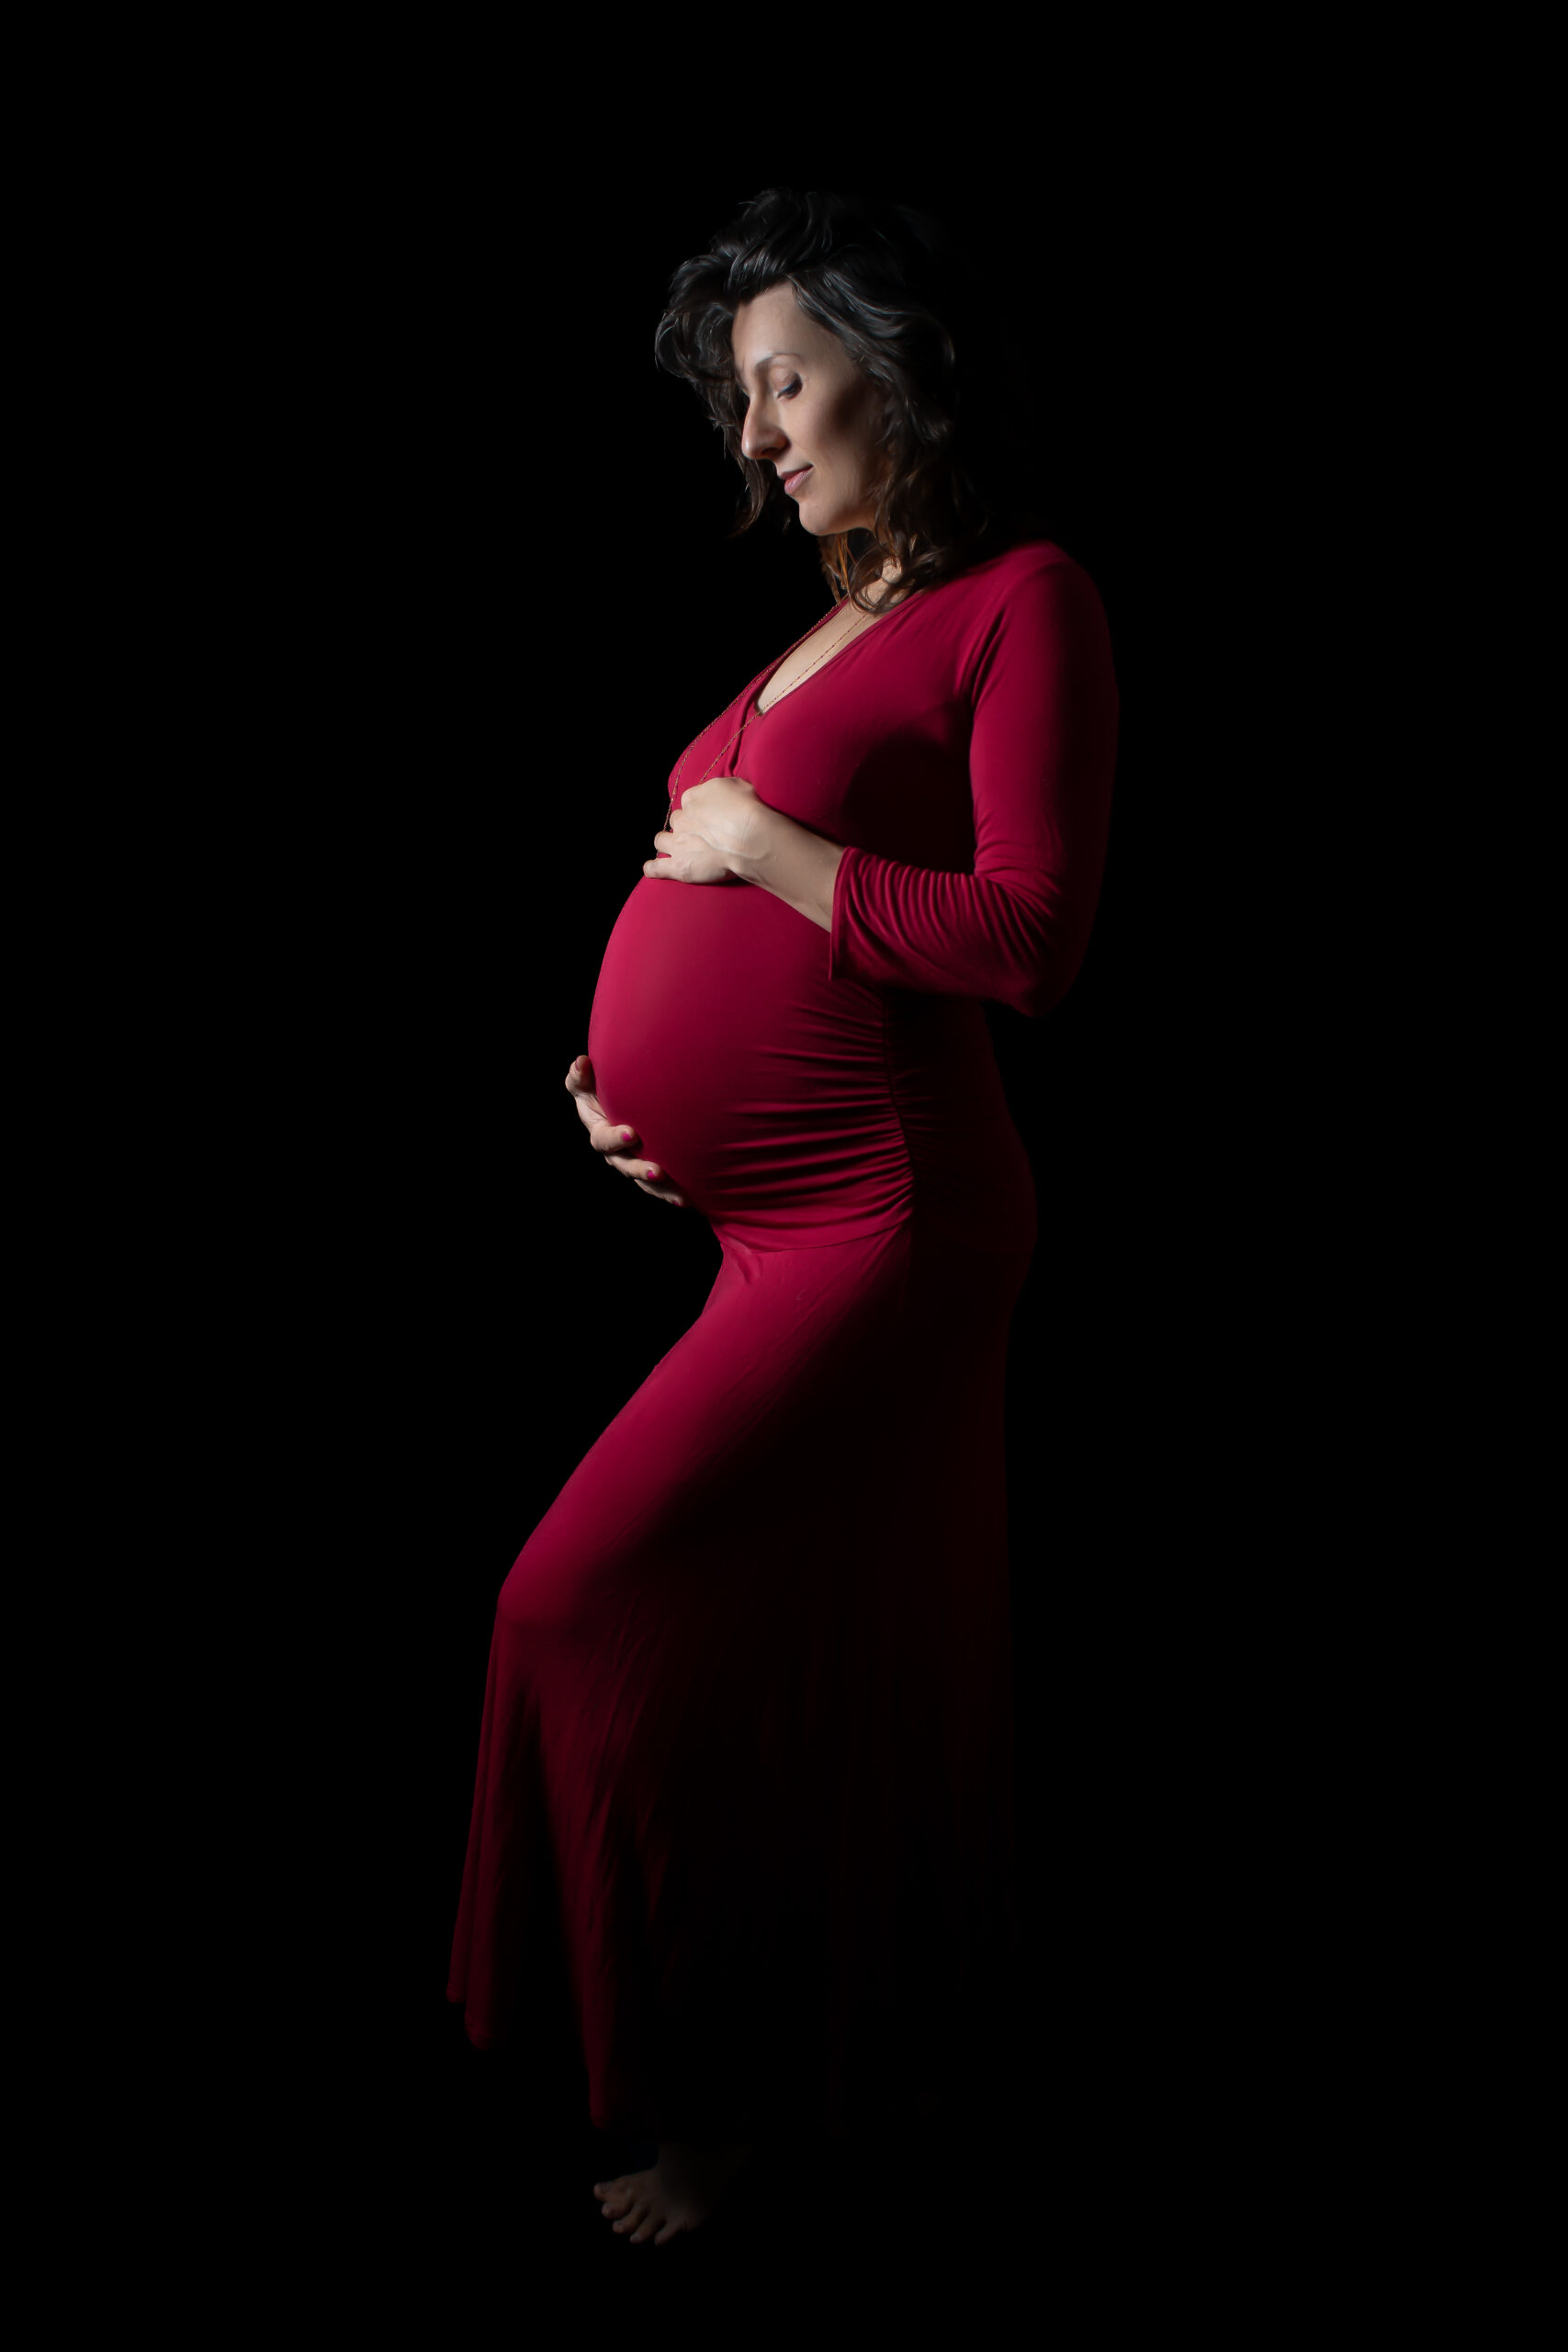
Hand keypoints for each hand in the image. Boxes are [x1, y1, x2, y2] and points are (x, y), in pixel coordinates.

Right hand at [564, 1053, 689, 1208]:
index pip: (604, 1140)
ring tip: (680, 1197)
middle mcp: (616, 1154)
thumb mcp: (585, 1084)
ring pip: (645, 1182)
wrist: (620, 1102)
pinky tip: (690, 1199)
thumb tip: (581, 1062)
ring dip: (661, 1190)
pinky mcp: (650, 1169)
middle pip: (627, 1166)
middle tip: (658, 1171)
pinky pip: (660, 1186)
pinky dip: (673, 1193)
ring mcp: (633, 1163)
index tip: (632, 1133)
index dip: (615, 1139)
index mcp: (600, 1134)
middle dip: (641, 1170)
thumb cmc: (598, 1091)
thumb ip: (580, 1077)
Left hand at [643, 774, 768, 883]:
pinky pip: (656, 868)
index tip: (709, 817)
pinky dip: (652, 868)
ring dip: (666, 844)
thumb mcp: (737, 785)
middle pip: (675, 821)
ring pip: (660, 841)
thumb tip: (721, 795)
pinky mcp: (679, 866)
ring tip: (676, 851)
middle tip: (699, 836)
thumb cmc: (747, 811)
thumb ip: (722, 790)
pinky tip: (652, 869)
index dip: (698, 811)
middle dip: (683, 827)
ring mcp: (678, 843)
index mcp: (693, 799)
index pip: (688, 803)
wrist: (750, 837)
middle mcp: (682, 819)